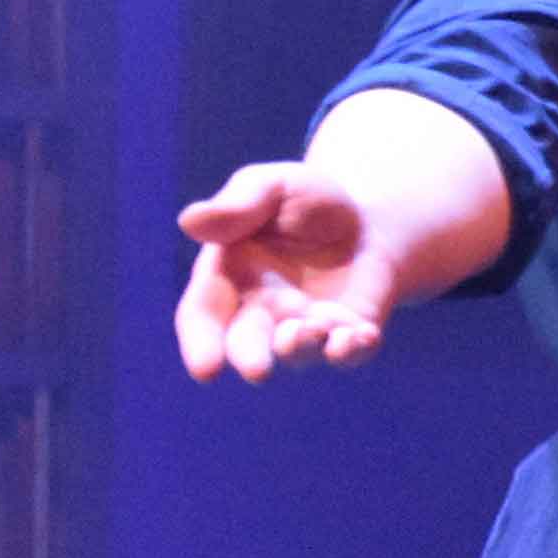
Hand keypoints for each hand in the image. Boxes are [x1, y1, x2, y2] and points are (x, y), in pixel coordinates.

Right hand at [175, 163, 402, 380]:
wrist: (366, 215)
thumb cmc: (303, 200)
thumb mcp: (271, 186)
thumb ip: (238, 205)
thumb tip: (191, 221)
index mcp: (228, 280)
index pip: (203, 318)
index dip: (201, 345)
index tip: (206, 370)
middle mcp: (262, 312)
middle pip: (247, 345)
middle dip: (251, 358)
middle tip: (258, 370)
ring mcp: (306, 326)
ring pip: (299, 353)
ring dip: (302, 348)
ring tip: (313, 329)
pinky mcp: (349, 330)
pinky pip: (350, 352)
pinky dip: (354, 348)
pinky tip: (363, 334)